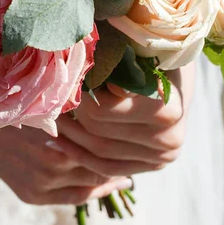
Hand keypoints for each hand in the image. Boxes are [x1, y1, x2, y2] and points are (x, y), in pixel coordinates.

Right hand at [0, 90, 129, 205]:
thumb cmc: (16, 104)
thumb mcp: (46, 97)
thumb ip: (76, 104)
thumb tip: (113, 102)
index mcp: (58, 132)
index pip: (103, 145)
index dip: (124, 143)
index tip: (139, 138)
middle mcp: (51, 160)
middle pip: (100, 166)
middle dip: (121, 161)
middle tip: (141, 154)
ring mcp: (41, 181)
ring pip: (89, 184)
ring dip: (110, 178)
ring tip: (127, 168)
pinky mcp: (32, 194)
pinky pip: (73, 197)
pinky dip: (92, 190)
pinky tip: (105, 183)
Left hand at [55, 63, 194, 178]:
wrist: (174, 86)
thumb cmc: (150, 62)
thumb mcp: (138, 57)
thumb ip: (123, 68)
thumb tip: (107, 84)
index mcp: (168, 108)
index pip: (106, 108)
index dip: (79, 96)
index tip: (62, 86)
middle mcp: (169, 138)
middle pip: (101, 129)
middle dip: (72, 114)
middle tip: (51, 101)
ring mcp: (161, 157)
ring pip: (100, 150)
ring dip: (69, 135)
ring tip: (49, 120)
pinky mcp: (151, 167)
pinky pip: (106, 167)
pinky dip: (79, 156)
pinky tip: (57, 144)